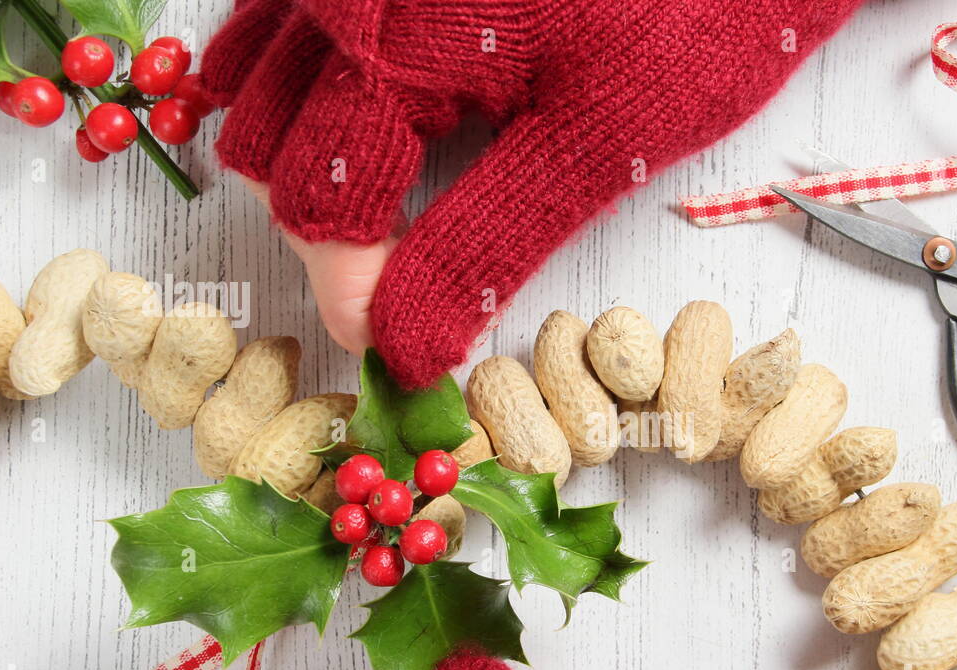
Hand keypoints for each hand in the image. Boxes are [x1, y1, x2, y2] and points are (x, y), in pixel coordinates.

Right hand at [201, 0, 865, 387]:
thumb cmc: (689, 7)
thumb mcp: (595, 142)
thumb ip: (479, 247)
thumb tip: (403, 348)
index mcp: (388, 46)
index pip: (318, 212)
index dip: (357, 295)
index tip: (407, 342)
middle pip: (281, 159)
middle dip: (341, 234)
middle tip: (420, 267)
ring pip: (266, 96)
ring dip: (315, 165)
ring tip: (404, 198)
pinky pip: (280, 29)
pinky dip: (303, 90)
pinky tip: (354, 121)